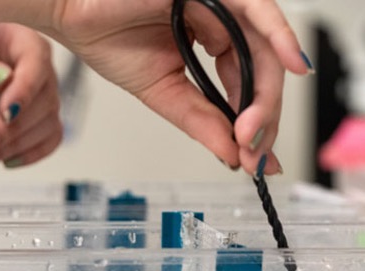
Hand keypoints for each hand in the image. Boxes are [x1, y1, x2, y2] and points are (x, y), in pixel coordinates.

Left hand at [0, 24, 61, 166]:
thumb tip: (0, 79)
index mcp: (17, 37)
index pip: (36, 62)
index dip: (25, 90)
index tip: (5, 114)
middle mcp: (35, 65)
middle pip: (44, 100)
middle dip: (14, 128)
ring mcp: (38, 93)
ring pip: (48, 124)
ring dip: (17, 145)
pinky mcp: (35, 118)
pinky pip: (49, 138)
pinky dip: (31, 153)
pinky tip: (6, 160)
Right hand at [46, 0, 311, 174]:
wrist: (69, 11)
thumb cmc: (106, 36)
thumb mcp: (164, 93)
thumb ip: (202, 122)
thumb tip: (233, 156)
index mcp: (211, 44)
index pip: (247, 88)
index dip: (255, 126)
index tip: (256, 162)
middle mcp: (223, 22)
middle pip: (263, 73)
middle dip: (263, 118)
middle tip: (253, 152)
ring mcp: (222, 2)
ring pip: (265, 50)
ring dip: (267, 95)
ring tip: (254, 131)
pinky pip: (260, 10)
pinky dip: (281, 36)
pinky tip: (295, 64)